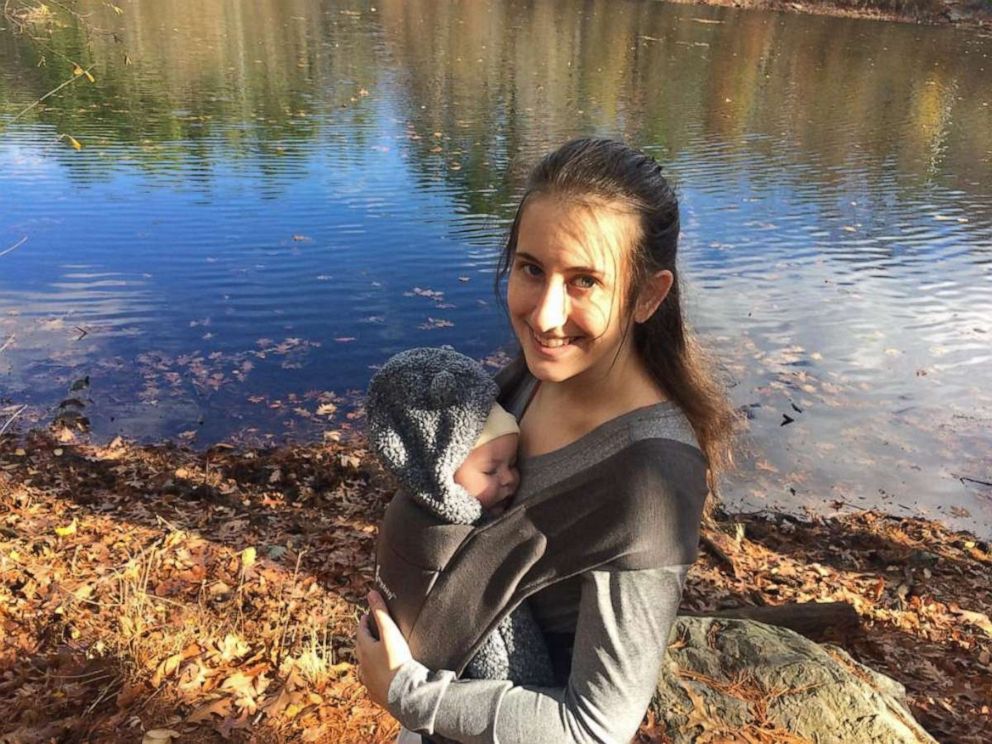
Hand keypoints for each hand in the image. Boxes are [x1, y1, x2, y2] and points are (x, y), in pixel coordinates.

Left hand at [355, 590, 412, 706]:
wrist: (403, 693)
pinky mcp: (376, 693)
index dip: (365, 621)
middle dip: (366, 638)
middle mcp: (362, 665)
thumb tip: (371, 593)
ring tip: (376, 655)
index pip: (361, 631)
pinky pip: (373, 682)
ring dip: (369, 659)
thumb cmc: (396, 661)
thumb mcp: (390, 632)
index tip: (368, 616)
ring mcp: (368, 681)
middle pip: (361, 648)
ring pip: (365, 667)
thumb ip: (381, 612)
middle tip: (372, 632)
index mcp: (364, 649)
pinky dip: (376, 676)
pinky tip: (382, 678)